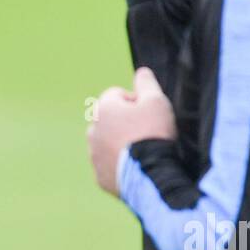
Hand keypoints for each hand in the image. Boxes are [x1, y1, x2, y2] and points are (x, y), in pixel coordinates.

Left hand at [87, 66, 175, 193]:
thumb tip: (142, 72)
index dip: (137, 101)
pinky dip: (121, 164)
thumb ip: (147, 83)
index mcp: (103, 109)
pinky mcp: (100, 177)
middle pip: (111, 119)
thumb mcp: (156, 101)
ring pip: (108, 143)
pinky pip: (110, 165)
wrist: (151, 175)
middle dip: (127, 123)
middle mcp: (93, 130)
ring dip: (122, 143)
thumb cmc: (153, 134)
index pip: (118, 95)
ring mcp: (94, 155)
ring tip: (143, 152)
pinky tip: (137, 167)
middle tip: (148, 133)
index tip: (150, 114)